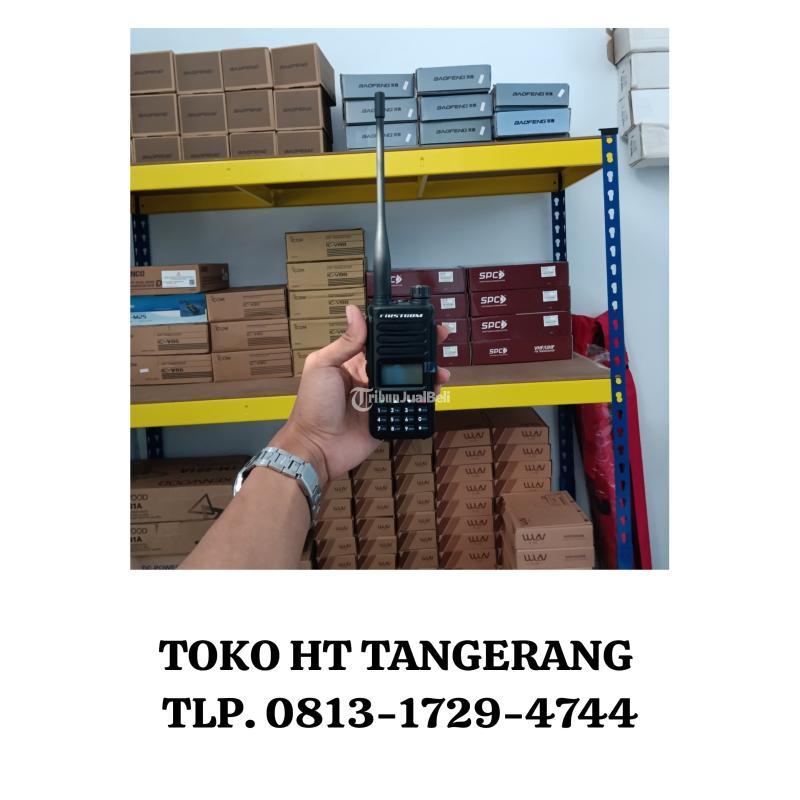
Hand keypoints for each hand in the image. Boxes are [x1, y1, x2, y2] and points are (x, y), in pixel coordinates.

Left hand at [270, 304, 450, 484]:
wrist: (317, 447)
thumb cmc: (312, 405)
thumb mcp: (323, 366)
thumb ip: (343, 342)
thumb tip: (353, 311)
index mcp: (353, 361)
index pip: (380, 339)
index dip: (399, 328)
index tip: (416, 320)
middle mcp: (368, 377)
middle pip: (400, 359)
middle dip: (421, 349)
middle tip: (440, 339)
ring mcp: (379, 397)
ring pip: (408, 381)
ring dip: (426, 374)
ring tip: (440, 371)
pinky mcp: (387, 417)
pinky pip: (408, 405)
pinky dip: (422, 399)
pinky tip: (433, 392)